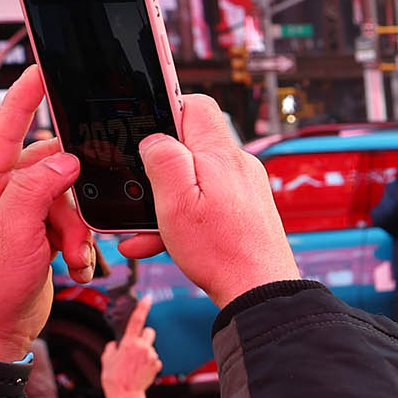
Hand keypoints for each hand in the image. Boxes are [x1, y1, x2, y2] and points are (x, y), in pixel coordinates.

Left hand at [0, 69, 96, 362]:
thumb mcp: (12, 235)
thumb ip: (36, 189)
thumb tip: (63, 157)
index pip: (0, 135)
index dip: (23, 101)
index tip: (40, 71)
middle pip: (44, 170)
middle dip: (69, 201)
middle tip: (77, 229)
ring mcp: (10, 215)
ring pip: (61, 198)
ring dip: (76, 228)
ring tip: (74, 257)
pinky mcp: (29, 234)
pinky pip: (64, 221)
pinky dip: (76, 242)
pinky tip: (75, 264)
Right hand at [97, 297, 159, 397]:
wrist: (125, 395)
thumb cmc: (113, 378)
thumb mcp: (106, 360)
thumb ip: (112, 348)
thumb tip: (116, 345)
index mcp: (128, 343)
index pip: (136, 320)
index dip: (142, 307)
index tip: (148, 297)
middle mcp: (142, 347)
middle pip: (149, 331)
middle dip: (144, 336)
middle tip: (135, 347)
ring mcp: (151, 355)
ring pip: (151, 347)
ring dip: (145, 352)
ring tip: (135, 365)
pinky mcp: (157, 364)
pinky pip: (154, 359)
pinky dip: (149, 363)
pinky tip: (141, 371)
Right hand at [116, 94, 298, 308]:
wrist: (258, 291)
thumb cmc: (219, 250)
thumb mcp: (176, 202)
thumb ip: (164, 160)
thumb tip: (155, 137)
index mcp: (221, 155)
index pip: (196, 106)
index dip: (167, 110)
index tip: (144, 130)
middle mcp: (237, 166)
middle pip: (191, 145)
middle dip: (159, 166)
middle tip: (139, 188)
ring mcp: (243, 189)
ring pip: (193, 181)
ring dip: (164, 200)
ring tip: (142, 227)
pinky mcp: (245, 211)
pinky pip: (205, 205)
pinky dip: (181, 219)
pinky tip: (155, 242)